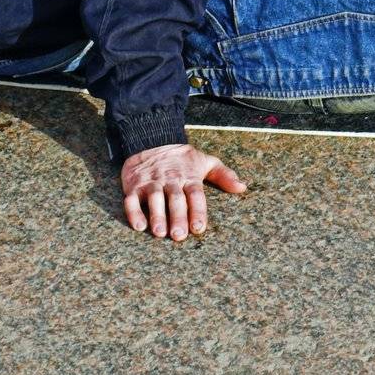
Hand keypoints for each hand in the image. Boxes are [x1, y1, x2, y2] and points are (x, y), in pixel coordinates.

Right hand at [120, 143, 245, 240]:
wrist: (152, 139)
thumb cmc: (182, 159)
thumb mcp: (205, 162)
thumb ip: (224, 175)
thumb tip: (242, 187)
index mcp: (189, 176)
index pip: (195, 195)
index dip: (197, 211)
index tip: (199, 228)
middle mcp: (171, 180)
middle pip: (175, 199)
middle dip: (178, 217)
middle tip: (179, 235)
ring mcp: (151, 182)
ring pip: (154, 199)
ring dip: (157, 216)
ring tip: (160, 232)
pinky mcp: (134, 185)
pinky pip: (131, 199)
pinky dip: (134, 212)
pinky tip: (139, 226)